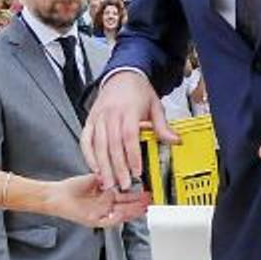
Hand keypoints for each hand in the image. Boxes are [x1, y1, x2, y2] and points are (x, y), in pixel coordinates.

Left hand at [51, 172, 149, 229]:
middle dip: (139, 204)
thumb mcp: (93, 179)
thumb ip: (107, 178)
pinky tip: (124, 212)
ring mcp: (100, 214)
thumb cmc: (71, 188)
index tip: (146, 192)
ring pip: (120, 215)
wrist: (56, 196)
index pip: (125, 197)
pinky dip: (116, 217)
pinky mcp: (93, 221)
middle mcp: (105, 207)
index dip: (137, 196)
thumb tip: (119, 174)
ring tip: (142, 207)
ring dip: (132, 212)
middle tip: (150, 201)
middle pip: (126, 207)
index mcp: (106, 197)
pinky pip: (108, 221)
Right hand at [81, 70, 177, 190]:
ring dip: (103, 166)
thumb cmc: (138, 91)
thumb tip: (175, 140)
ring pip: (98, 146)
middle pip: (113, 145)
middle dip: (117, 168)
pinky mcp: (89, 121)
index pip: (129, 136)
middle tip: (123, 184)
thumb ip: (163, 126)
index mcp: (129, 110)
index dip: (132, 156)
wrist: (122, 75)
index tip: (136, 171)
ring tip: (108, 182)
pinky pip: (86, 141)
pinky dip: (88, 156)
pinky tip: (94, 168)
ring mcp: (98, 118)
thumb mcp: (155, 106)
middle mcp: (111, 114)